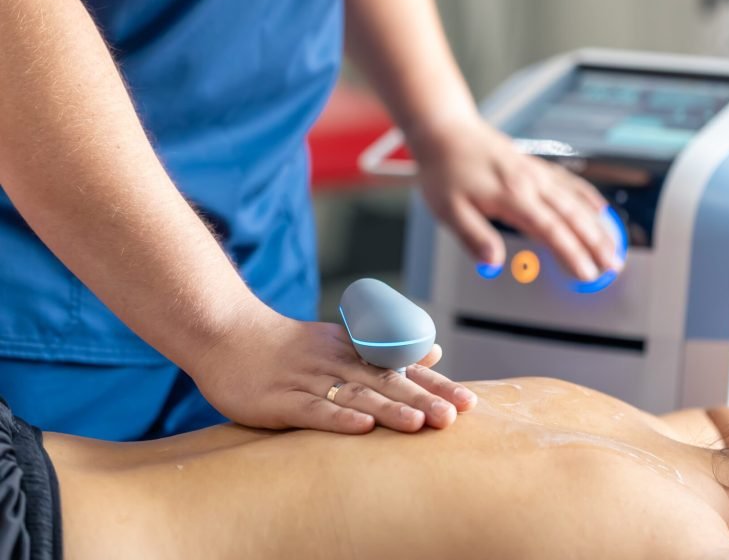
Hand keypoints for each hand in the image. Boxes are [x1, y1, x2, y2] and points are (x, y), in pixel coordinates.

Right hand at [191, 300, 476, 433]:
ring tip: (419, 424)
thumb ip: (383, 351)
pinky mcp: (279, 399)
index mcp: (350, 349)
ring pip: (353, 394)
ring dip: (388, 409)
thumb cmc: (286, 347)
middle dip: (421, 399)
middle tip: (453, 416)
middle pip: (384, 381)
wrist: (228, 334)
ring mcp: (306, 380)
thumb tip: (434, 352)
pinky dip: (337, 416)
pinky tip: (361, 426)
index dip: (434, 384)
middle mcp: (334, 362)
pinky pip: (311, 409)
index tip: (467, 401)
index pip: (400, 367)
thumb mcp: (338, 342)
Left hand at [409, 112, 619, 279]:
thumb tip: (494, 263)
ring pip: (575, 200)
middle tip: (613, 266)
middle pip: (572, 216)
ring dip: (597, 224)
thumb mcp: (449, 210)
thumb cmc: (444, 171)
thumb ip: (474, 237)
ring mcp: (534, 172)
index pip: (550, 230)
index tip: (588, 274)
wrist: (445, 131)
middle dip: (596, 243)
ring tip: (613, 245)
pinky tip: (599, 208)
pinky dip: (587, 195)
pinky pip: (568, 181)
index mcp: (510, 197)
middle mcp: (529, 183)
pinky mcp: (533, 165)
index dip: (572, 254)